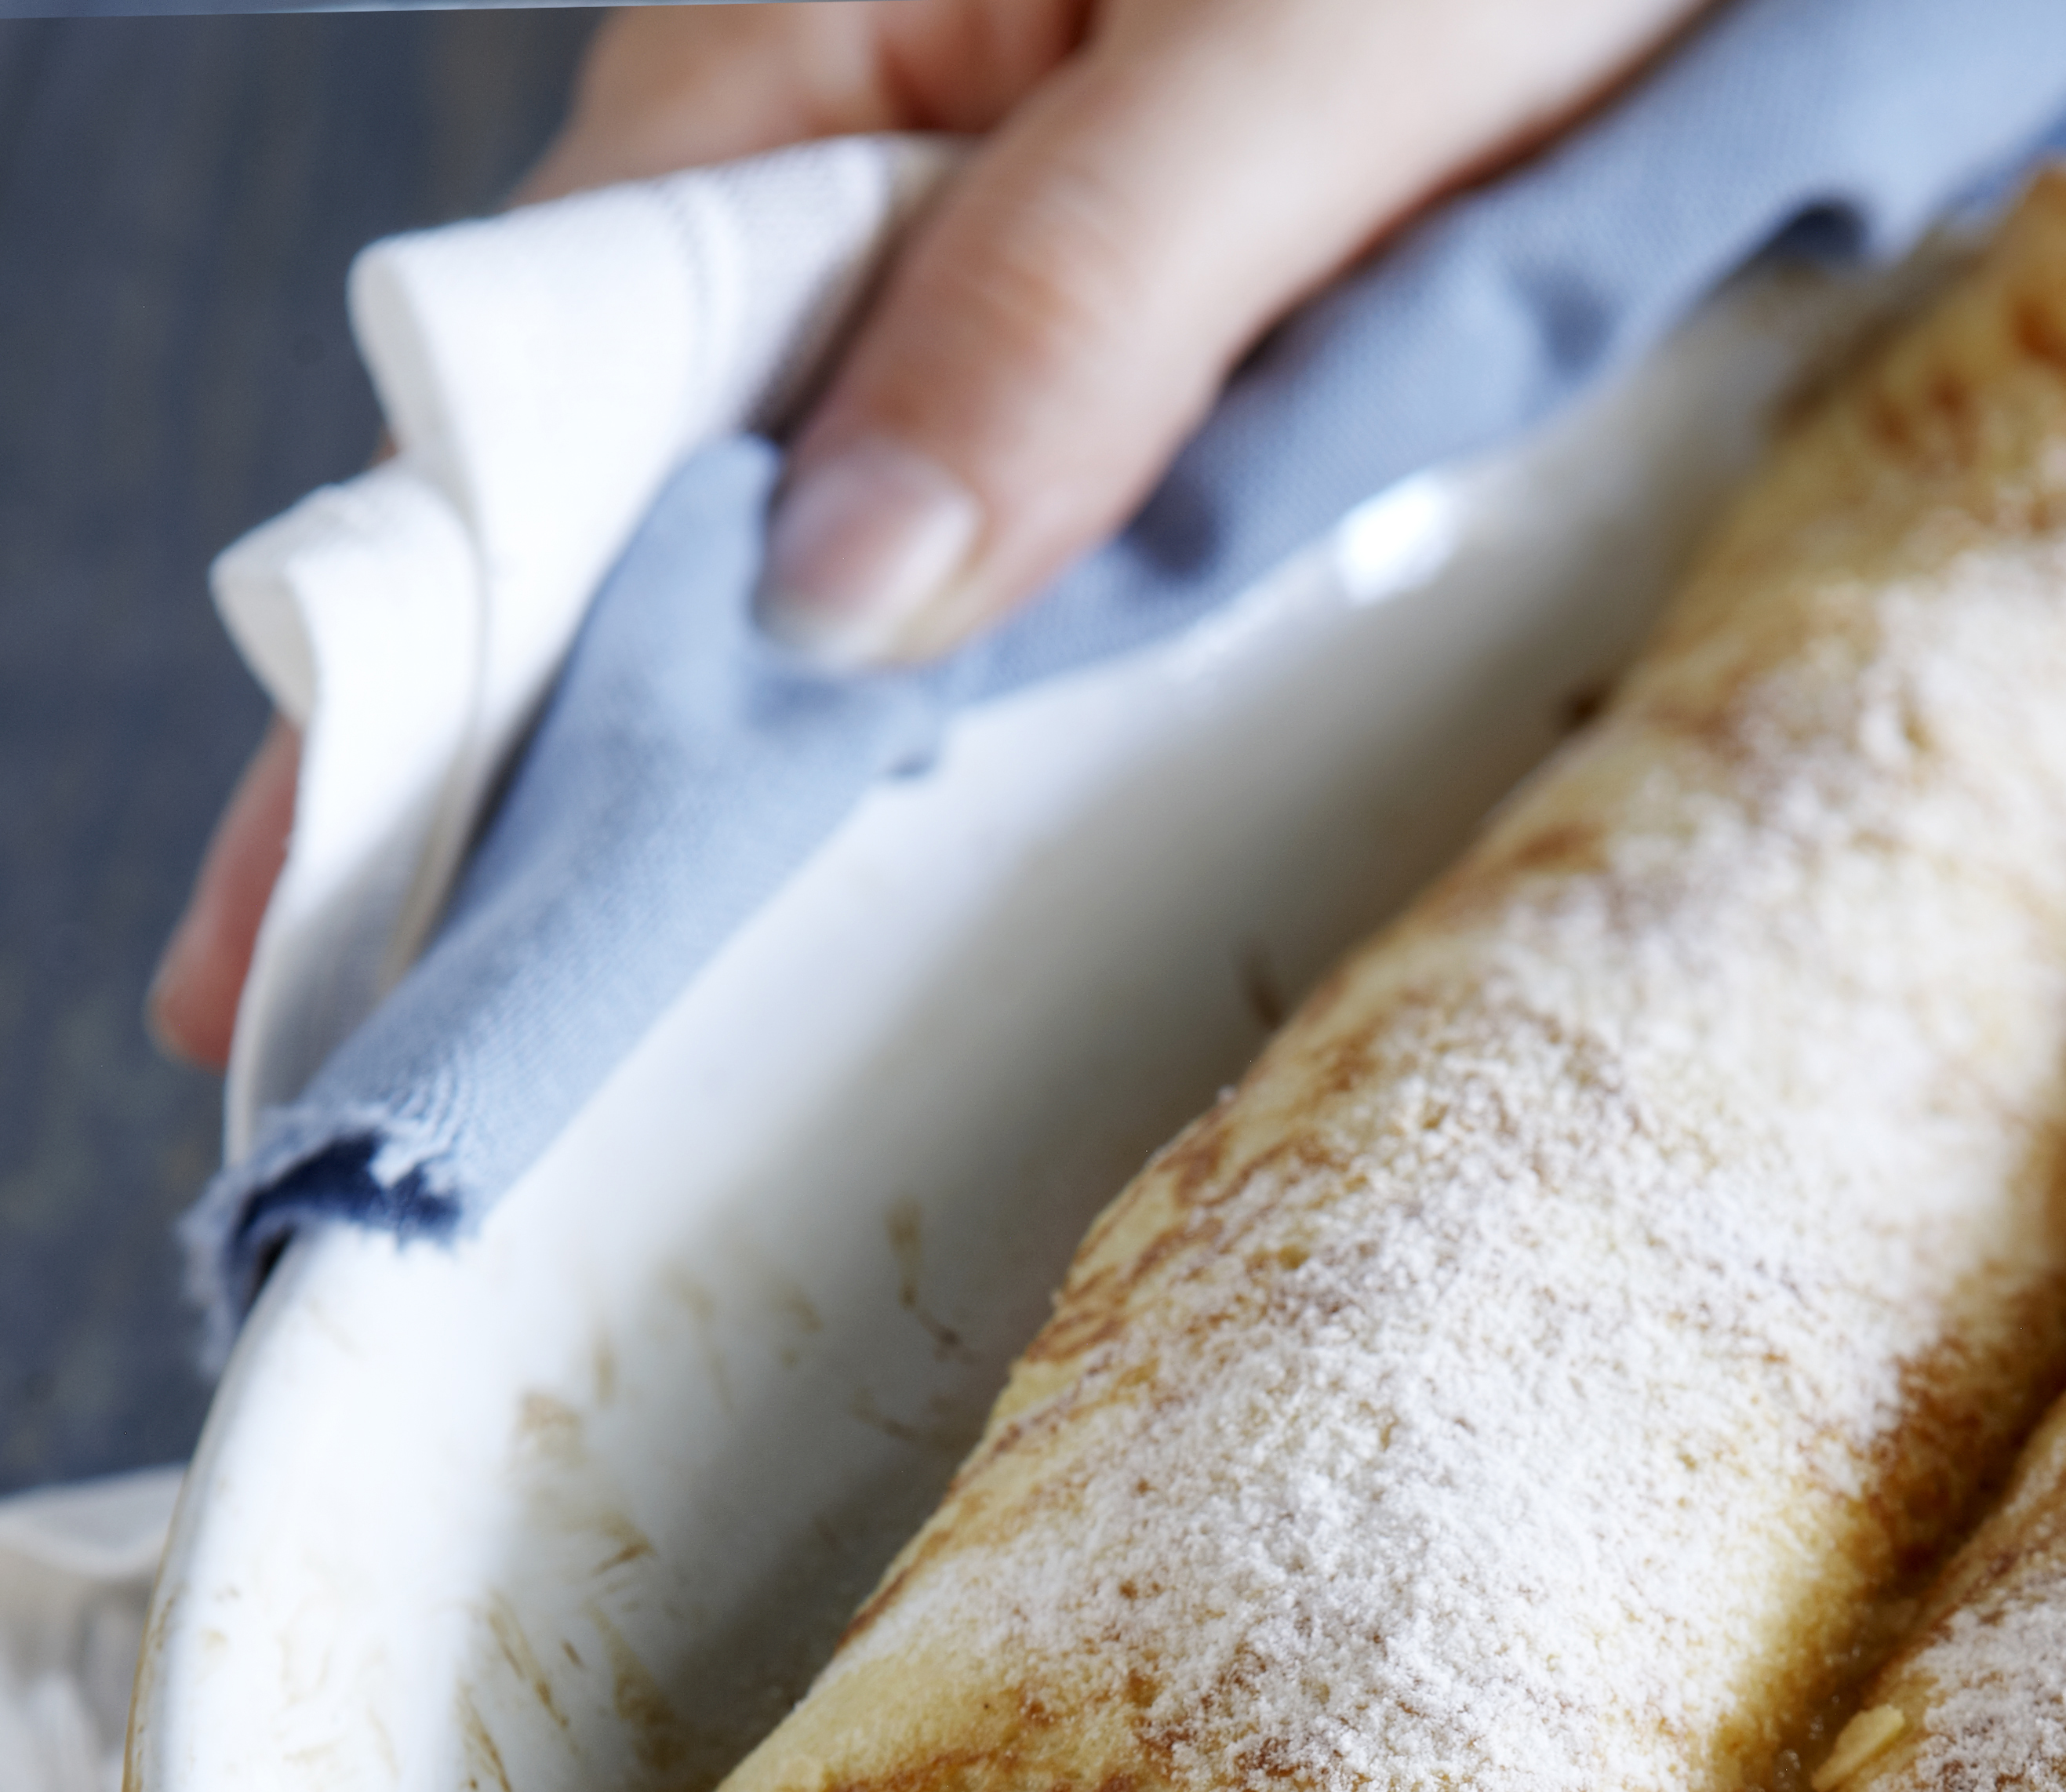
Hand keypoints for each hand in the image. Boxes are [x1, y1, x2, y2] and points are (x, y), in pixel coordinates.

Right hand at [149, 0, 1703, 1069]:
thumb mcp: (1308, 55)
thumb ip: (1076, 306)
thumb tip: (843, 605)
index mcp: (825, 21)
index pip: (567, 386)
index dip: (468, 670)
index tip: (382, 916)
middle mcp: (880, 122)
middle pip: (669, 474)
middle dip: (582, 749)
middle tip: (465, 1040)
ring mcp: (1017, 212)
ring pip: (853, 506)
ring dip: (793, 727)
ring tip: (651, 992)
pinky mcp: (1168, 286)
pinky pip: (1036, 492)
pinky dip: (998, 649)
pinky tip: (937, 804)